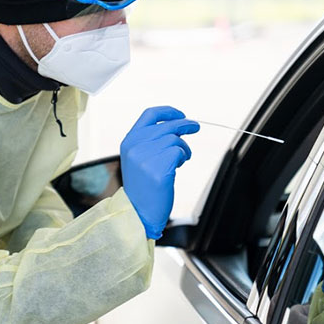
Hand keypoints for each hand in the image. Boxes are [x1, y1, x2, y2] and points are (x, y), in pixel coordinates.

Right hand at [120, 106, 199, 238]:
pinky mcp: (158, 168)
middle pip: (167, 125)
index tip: (181, 114)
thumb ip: (150, 141)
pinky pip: (178, 152)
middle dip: (185, 125)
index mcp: (129, 141)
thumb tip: (177, 125)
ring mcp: (145, 157)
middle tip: (195, 127)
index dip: (168, 111)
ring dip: (183, 148)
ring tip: (181, 160)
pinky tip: (178, 167)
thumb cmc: (143, 187)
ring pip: (174, 139)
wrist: (138, 212)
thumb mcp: (138, 158)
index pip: (149, 114)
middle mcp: (135, 146)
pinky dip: (182, 157)